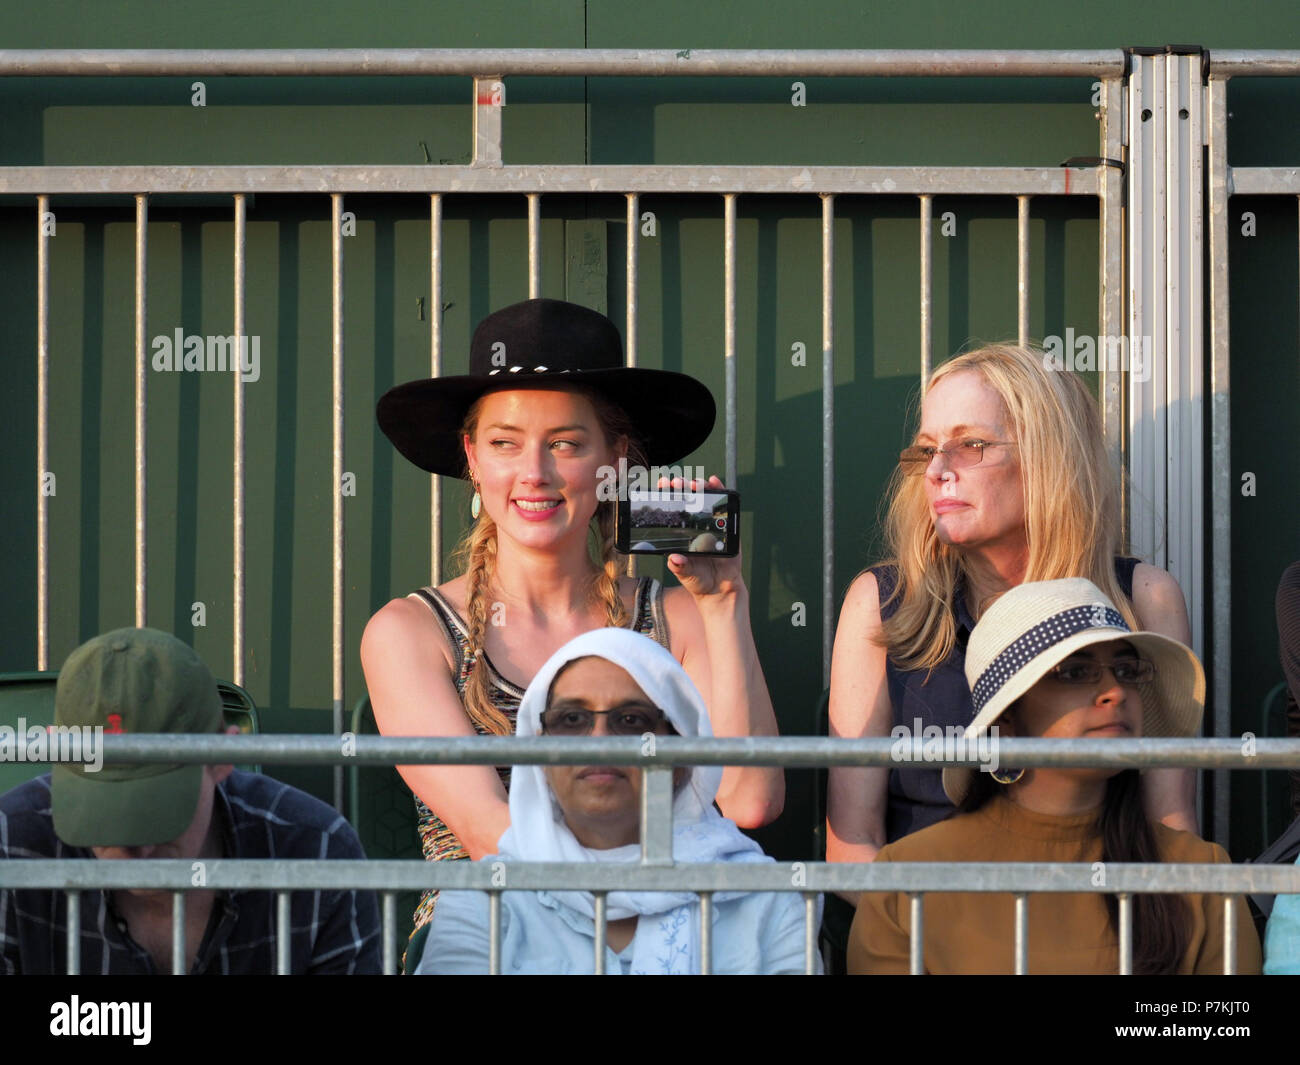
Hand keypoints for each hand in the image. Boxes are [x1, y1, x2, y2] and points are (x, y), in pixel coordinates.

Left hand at [656, 474, 743, 599]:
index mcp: (679, 533)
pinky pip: (723, 506)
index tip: (661, 485)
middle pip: (687, 498)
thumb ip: (680, 567)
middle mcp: (693, 525)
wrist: (720, 588)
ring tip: (695, 483)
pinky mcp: (726, 525)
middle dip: (681, 487)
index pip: (671, 509)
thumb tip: (674, 559)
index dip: (666, 495)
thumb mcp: (686, 574)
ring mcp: (710, 523)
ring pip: (704, 498)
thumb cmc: (698, 580)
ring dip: (699, 486)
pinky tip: (715, 481)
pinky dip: (720, 491)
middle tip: (677, 483)